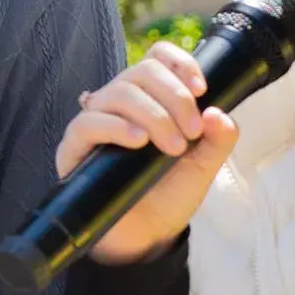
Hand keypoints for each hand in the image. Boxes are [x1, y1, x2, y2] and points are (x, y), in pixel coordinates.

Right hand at [53, 41, 238, 264]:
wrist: (145, 237)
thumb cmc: (169, 194)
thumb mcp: (204, 166)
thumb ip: (218, 139)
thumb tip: (218, 113)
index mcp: (150, 97)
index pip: (156, 57)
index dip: (179, 63)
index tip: (201, 88)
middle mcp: (120, 103)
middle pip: (141, 71)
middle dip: (174, 96)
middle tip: (191, 131)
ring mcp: (96, 122)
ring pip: (119, 92)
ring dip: (153, 114)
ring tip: (172, 146)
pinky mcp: (75, 148)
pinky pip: (87, 122)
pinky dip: (116, 126)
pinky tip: (139, 141)